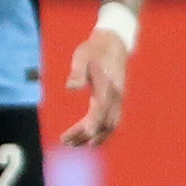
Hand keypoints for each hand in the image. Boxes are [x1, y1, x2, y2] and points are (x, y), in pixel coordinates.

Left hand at [60, 28, 130, 145]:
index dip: (91, 125)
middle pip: (105, 123)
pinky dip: (102, 131)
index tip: (79, 135)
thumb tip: (70, 87)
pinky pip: (112, 120)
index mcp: (107, 86)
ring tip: (74, 144)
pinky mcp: (117, 99)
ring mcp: (119, 98)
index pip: (100, 111)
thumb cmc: (94, 49)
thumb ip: (77, 72)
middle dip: (87, 135)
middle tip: (66, 143)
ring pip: (111, 125)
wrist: (114, 42)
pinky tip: (88, 135)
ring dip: (95, 137)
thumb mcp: (82, 56)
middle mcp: (116, 96)